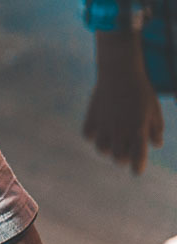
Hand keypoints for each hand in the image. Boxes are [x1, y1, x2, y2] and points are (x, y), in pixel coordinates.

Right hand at [83, 31, 163, 173]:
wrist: (120, 72)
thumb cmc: (141, 91)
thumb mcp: (155, 110)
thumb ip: (156, 129)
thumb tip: (155, 145)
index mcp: (139, 130)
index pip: (138, 158)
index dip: (138, 167)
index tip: (137, 171)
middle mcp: (121, 130)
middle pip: (119, 158)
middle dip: (123, 158)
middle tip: (125, 151)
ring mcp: (104, 124)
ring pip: (102, 149)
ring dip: (108, 148)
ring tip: (112, 140)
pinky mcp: (92, 117)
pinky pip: (88, 135)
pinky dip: (93, 136)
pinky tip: (99, 130)